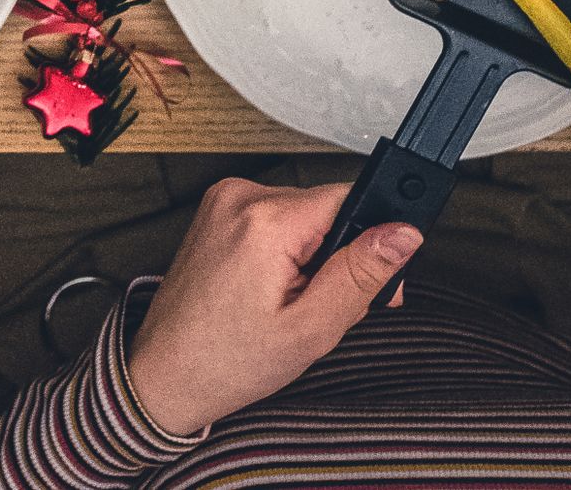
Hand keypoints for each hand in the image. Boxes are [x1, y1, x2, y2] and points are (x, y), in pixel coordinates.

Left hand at [119, 178, 418, 436]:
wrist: (166, 374)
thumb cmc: (229, 361)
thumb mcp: (312, 328)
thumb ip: (362, 274)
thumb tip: (403, 234)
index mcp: (265, 220)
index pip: (350, 198)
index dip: (372, 239)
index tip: (376, 279)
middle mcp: (239, 197)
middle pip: (326, 210)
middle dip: (340, 258)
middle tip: (325, 309)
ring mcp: (221, 202)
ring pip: (303, 218)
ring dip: (312, 259)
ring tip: (291, 306)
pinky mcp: (215, 214)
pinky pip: (274, 222)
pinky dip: (285, 255)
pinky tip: (271, 292)